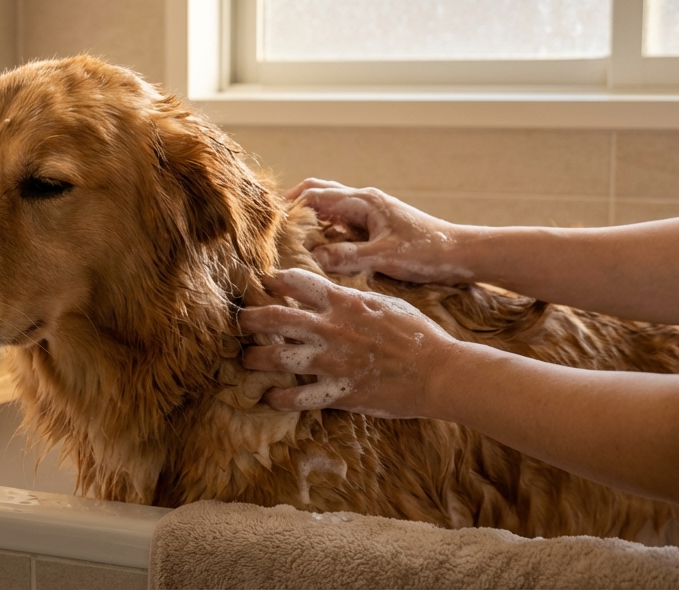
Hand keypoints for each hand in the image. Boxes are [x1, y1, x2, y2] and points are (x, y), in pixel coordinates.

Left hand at [240, 268, 456, 418]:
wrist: (438, 372)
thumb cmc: (418, 334)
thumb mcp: (385, 303)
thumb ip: (354, 299)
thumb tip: (334, 292)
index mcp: (344, 302)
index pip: (296, 282)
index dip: (273, 280)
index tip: (262, 283)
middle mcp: (331, 329)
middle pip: (275, 317)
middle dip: (251, 318)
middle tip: (240, 321)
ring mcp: (332, 362)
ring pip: (278, 357)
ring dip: (255, 358)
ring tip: (246, 360)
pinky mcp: (339, 393)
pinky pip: (298, 398)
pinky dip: (279, 398)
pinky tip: (268, 397)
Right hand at [286, 179, 472, 284]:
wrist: (460, 253)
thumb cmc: (427, 251)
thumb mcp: (384, 257)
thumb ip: (347, 257)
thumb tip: (312, 257)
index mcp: (363, 201)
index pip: (315, 195)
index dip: (290, 208)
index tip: (270, 226)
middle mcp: (364, 201)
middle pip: (319, 193)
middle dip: (294, 206)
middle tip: (273, 227)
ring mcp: (370, 213)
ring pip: (330, 207)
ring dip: (310, 219)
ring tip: (289, 239)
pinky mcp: (376, 226)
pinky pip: (342, 223)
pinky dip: (325, 231)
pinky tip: (317, 250)